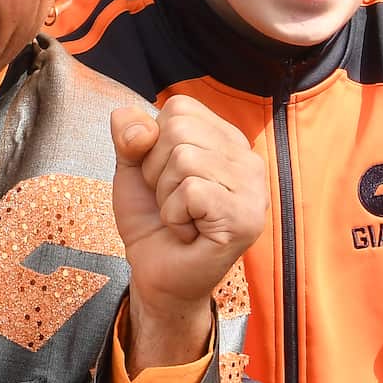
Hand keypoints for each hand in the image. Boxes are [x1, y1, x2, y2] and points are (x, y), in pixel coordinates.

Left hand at [112, 95, 266, 371]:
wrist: (156, 275)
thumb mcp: (132, 168)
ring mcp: (253, 189)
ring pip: (184, 159)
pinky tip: (188, 232)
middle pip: (179, 130)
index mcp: (225, 138)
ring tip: (181, 218)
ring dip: (165, 196)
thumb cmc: (151, 220)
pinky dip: (174, 215)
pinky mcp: (245, 218)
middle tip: (172, 202)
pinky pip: (191, 191)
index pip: (179, 107)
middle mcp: (246, 158)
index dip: (153, 143)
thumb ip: (129, 134)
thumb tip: (138, 126)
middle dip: (156, 170)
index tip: (164, 177)